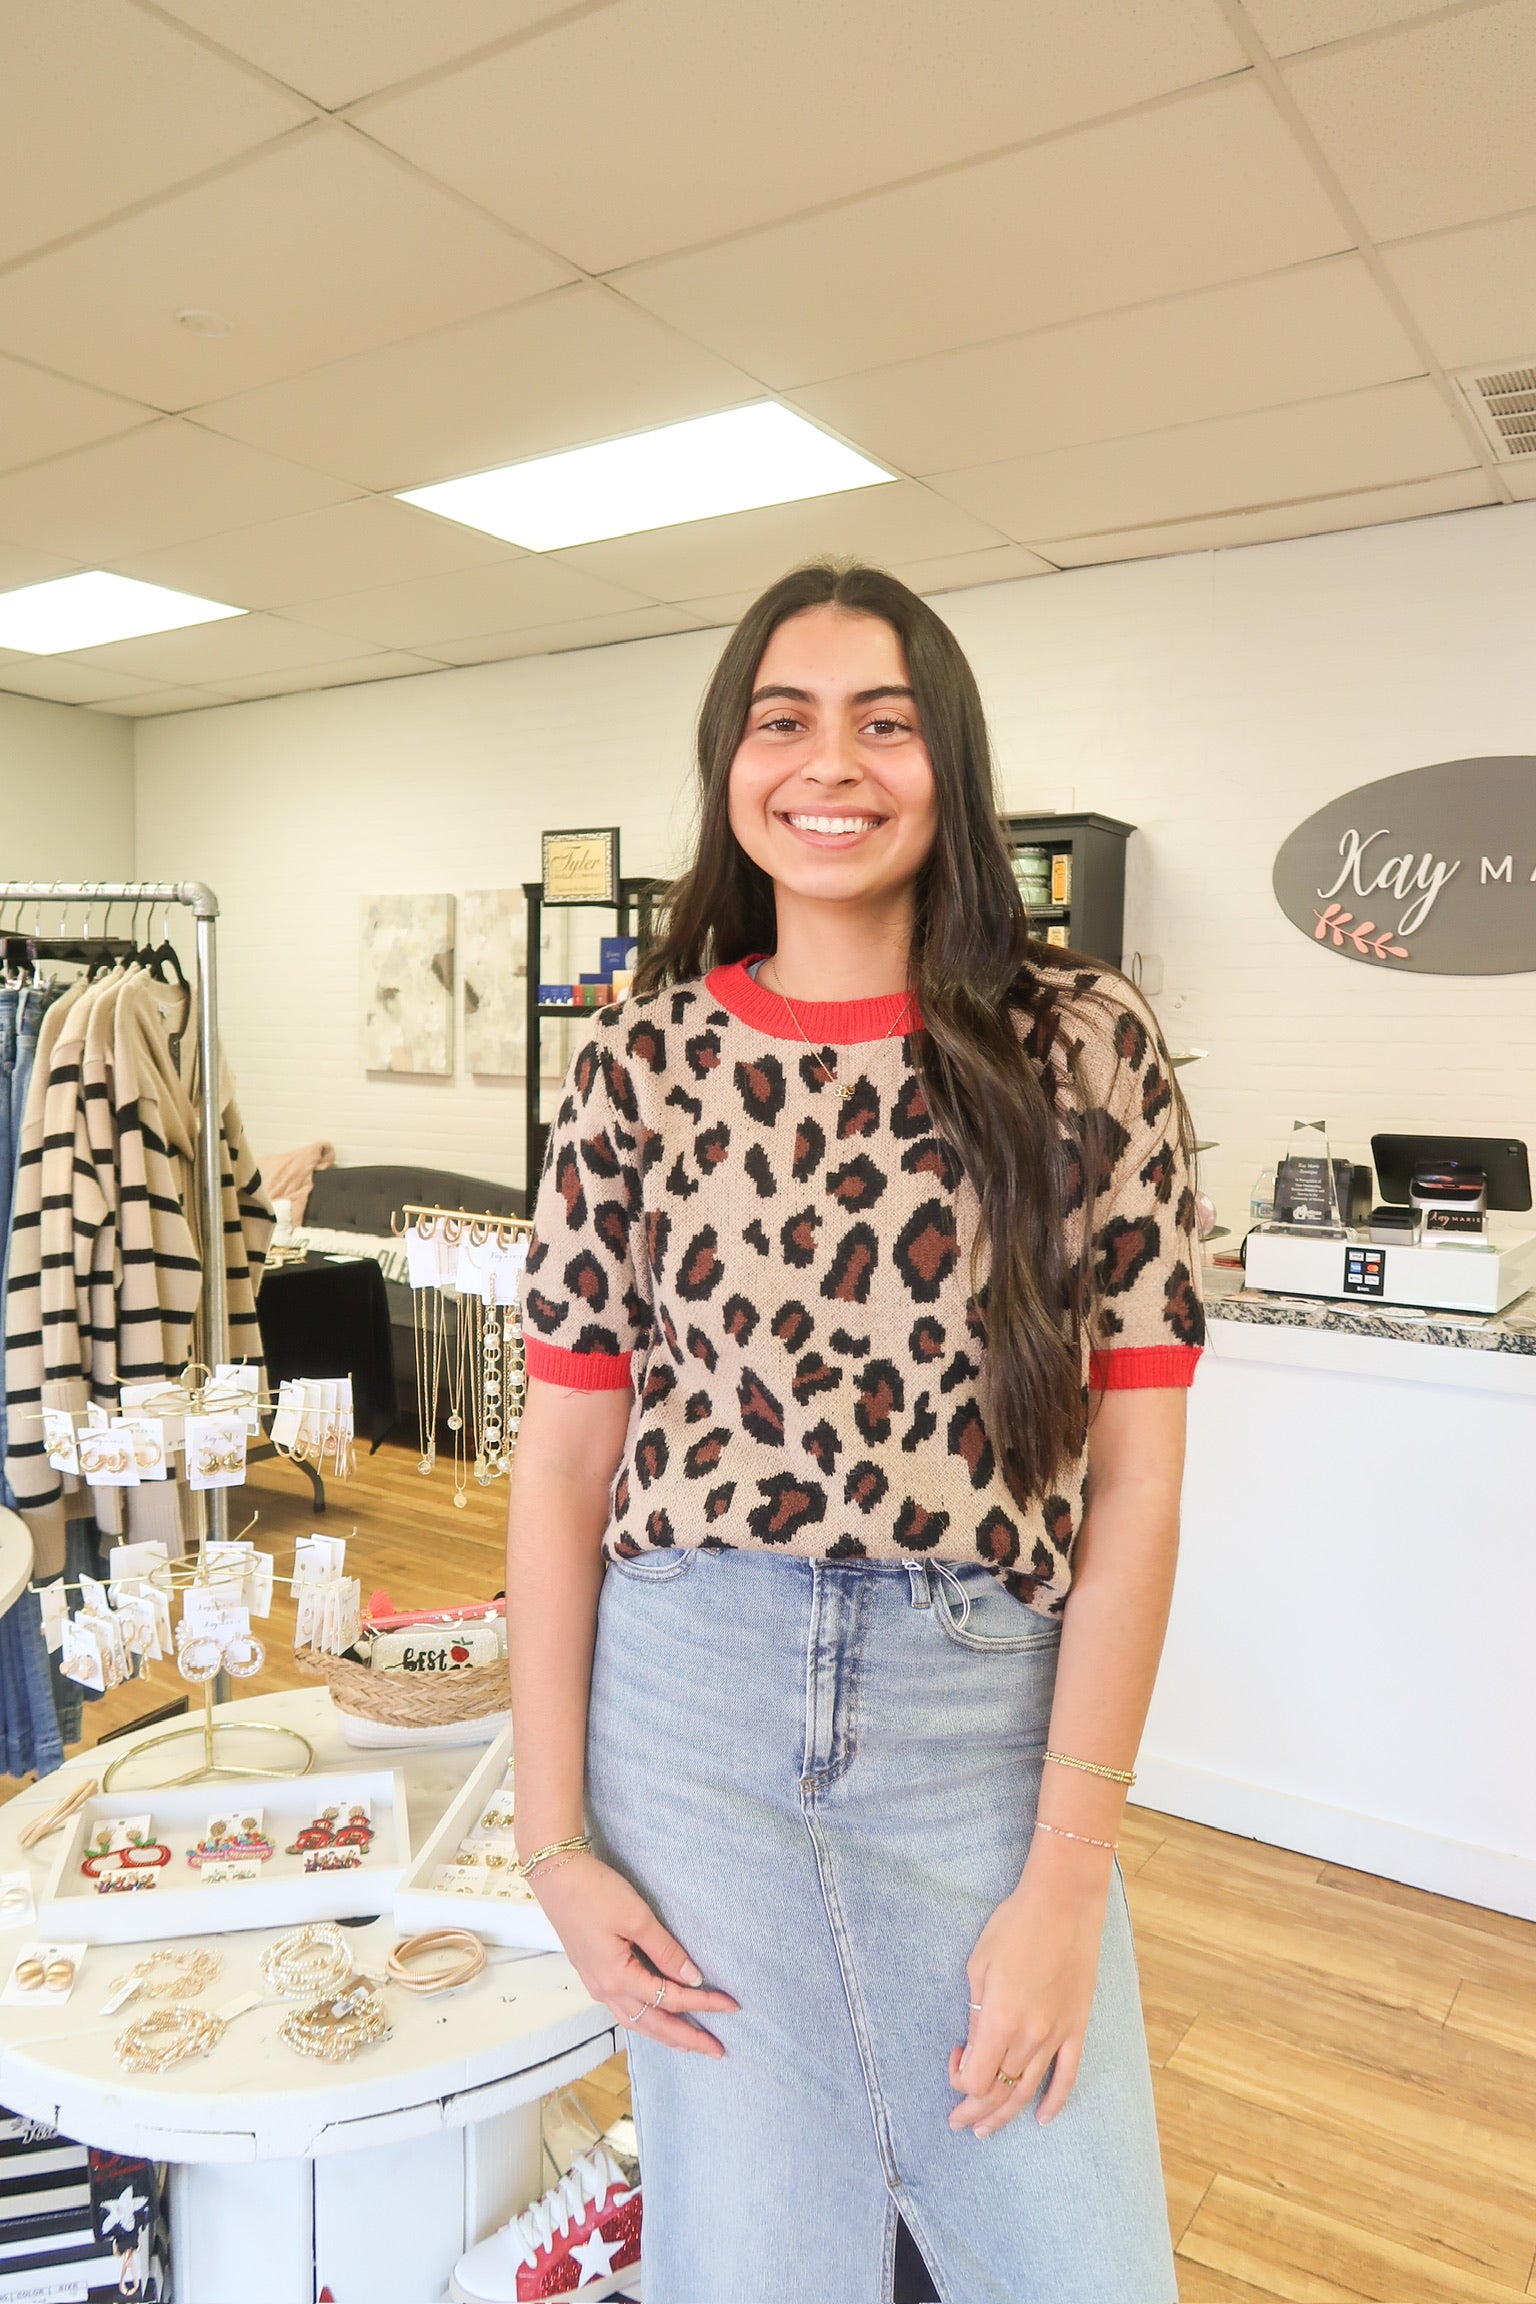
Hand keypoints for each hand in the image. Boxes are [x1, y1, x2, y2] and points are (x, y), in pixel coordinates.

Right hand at [532, 1852, 737, 2056]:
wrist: (556, 1877)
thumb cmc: (595, 1892)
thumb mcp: (637, 1917)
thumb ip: (666, 1950)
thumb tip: (692, 1978)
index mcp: (618, 1978)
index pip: (671, 1999)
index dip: (703, 2004)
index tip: (731, 2006)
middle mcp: (605, 1990)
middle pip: (653, 2025)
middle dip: (687, 2039)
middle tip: (717, 2050)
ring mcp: (597, 1984)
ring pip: (637, 2022)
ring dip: (666, 2036)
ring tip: (690, 2044)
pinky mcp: (594, 1974)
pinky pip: (625, 2010)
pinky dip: (646, 2020)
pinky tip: (656, 2019)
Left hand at [949, 1838, 1112, 2136]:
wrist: (1064, 1902)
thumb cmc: (1014, 1925)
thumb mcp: (979, 1965)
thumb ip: (976, 2013)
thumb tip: (974, 2045)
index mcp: (1000, 2020)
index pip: (976, 2078)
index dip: (960, 2080)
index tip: (955, 2057)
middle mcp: (1030, 2036)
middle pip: (1000, 2091)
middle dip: (975, 2111)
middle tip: (959, 2123)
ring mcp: (1057, 2034)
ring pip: (1028, 2090)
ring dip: (1005, 2114)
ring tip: (986, 2130)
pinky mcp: (1077, 2027)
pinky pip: (1067, 2075)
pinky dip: (1055, 2102)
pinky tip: (1042, 2118)